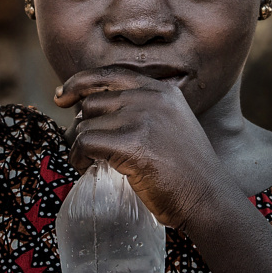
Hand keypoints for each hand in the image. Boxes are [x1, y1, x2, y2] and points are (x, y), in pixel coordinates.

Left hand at [55, 68, 232, 229]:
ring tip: (88, 161)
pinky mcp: (132, 143)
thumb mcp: (172, 124)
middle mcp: (152, 97)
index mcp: (162, 90)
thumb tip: (91, 107)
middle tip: (83, 144)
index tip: (62, 95)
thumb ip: (144, 109)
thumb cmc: (187, 171)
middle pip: (93, 100)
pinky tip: (84, 167)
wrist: (209, 199)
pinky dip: (78, 156)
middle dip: (82, 123)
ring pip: (86, 123)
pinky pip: (85, 142)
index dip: (80, 81)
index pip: (111, 73)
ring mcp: (142, 118)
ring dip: (80, 144)